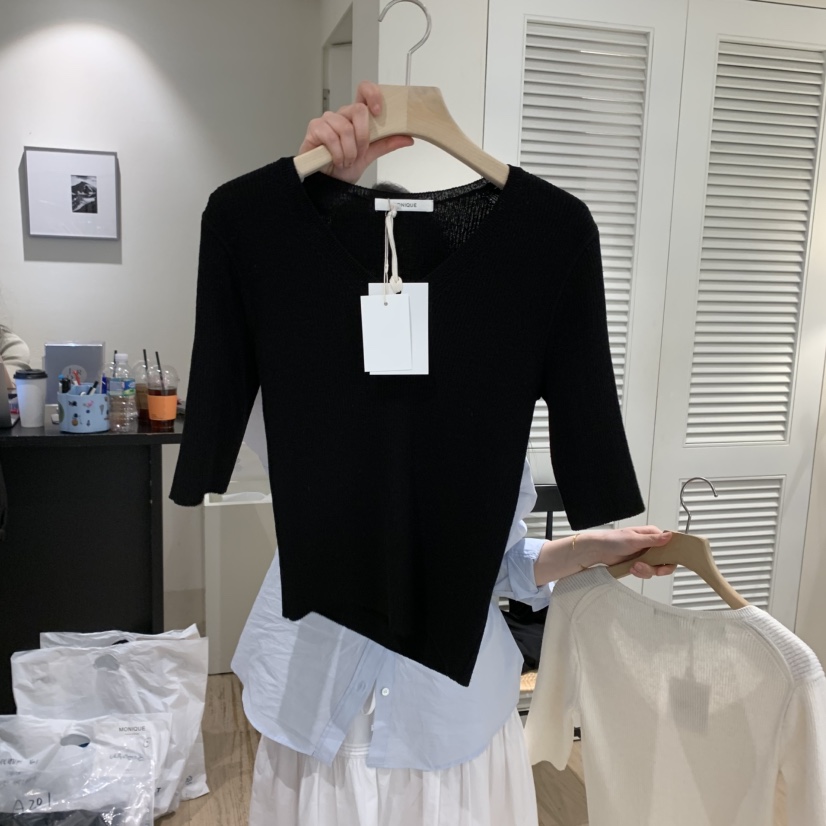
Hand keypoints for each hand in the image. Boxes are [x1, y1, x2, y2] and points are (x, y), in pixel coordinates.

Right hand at [298, 80, 413, 182]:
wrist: (330, 183)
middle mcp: (342, 114)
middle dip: (363, 137)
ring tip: (346, 160)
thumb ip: (386, 144)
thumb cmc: (345, 165)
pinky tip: (337, 160)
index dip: (373, 95)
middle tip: (359, 153)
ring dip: (349, 151)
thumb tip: (408, 138)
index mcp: (356, 117)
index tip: (378, 112)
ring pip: (345, 127)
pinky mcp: (315, 128)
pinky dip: (338, 153)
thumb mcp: (370, 155)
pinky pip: (331, 137)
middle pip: (358, 110)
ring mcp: (327, 120)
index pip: (364, 90)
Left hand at [577, 527, 676, 578]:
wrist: (599, 550)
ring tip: (635, 566)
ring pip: (656, 568)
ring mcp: (646, 555)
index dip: (672, 556)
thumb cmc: (613, 540)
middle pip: (666, 560)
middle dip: (659, 567)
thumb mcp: (634, 539)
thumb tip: (669, 536)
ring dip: (646, 570)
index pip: (671, 545)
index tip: (666, 563)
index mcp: (652, 534)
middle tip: (654, 570)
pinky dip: (640, 573)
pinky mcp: (640, 564)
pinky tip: (632, 568)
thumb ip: (652, 540)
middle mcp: (651, 545)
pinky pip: (647, 572)